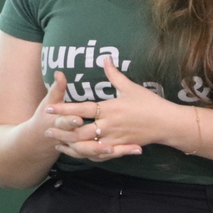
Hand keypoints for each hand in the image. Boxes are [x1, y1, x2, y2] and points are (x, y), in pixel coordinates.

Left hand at [44, 58, 173, 159]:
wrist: (165, 123)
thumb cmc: (148, 103)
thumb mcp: (131, 87)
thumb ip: (114, 74)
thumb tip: (105, 58)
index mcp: (109, 109)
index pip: (82, 109)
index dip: (65, 110)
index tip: (49, 109)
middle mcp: (109, 125)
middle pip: (80, 131)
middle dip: (62, 132)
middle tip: (46, 130)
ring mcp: (113, 139)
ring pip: (87, 146)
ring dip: (70, 145)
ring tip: (56, 144)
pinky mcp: (119, 147)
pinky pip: (98, 154)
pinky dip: (85, 154)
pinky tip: (76, 152)